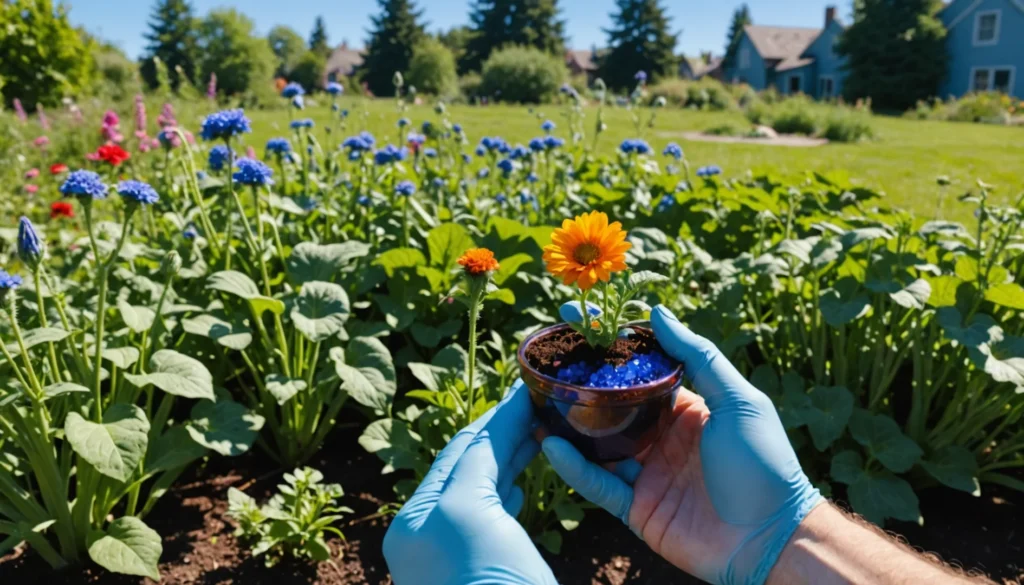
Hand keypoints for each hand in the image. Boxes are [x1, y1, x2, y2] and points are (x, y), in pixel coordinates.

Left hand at [382, 381, 555, 584]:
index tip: (526, 389)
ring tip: (540, 428)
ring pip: (485, 488)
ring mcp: (459, 549)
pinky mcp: (489, 566)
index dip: (496, 417)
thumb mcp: (468, 512)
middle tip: (538, 401)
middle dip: (504, 432)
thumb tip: (504, 418)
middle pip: (471, 465)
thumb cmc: (482, 582)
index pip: (460, 449)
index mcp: (416, 516)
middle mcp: (431, 531)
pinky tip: (521, 484)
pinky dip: (509, 490)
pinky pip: (496, 516)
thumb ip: (478, 461)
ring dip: (511, 455)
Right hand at [545, 304, 822, 584]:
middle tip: (545, 354)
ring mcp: (648, 473)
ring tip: (536, 398)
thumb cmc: (764, 463)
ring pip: (598, 444)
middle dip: (580, 380)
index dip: (611, 345)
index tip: (576, 316)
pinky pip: (599, 484)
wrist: (772, 538)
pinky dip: (576, 467)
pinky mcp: (637, 508)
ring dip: (569, 424)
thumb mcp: (738, 400)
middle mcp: (662, 437)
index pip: (641, 370)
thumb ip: (698, 356)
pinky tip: (552, 445)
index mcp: (686, 408)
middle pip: (613, 404)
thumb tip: (658, 312)